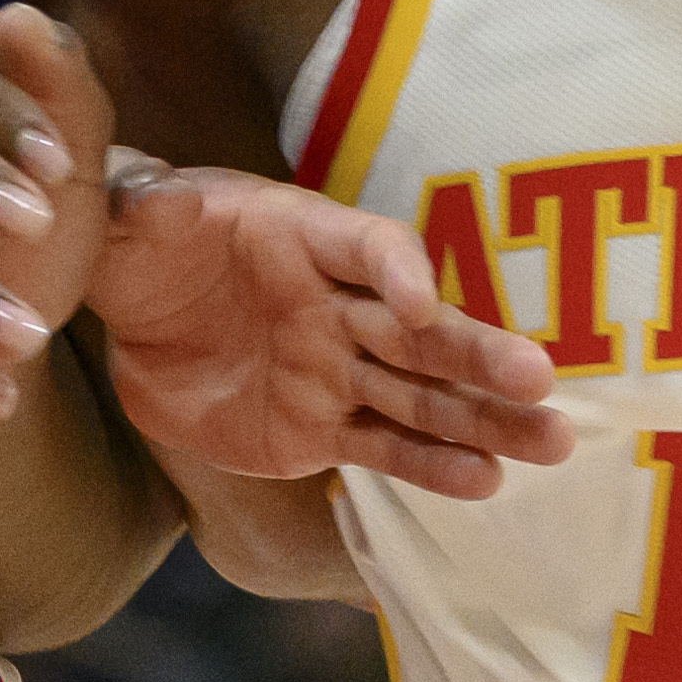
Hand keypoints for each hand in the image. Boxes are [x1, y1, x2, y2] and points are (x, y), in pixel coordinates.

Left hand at [90, 158, 573, 501]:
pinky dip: (433, 465)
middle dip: (476, 353)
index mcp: (305, 236)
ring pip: (422, 394)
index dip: (396, 270)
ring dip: (485, 417)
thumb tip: (153, 199)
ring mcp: (338, 369)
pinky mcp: (321, 429)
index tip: (415, 304)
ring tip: (553, 441)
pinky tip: (486, 481)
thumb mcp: (128, 218)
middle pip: (419, 329)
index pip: (367, 247)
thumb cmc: (144, 245)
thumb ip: (143, 207)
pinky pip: (385, 448)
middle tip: (537, 378)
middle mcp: (339, 302)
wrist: (132, 318)